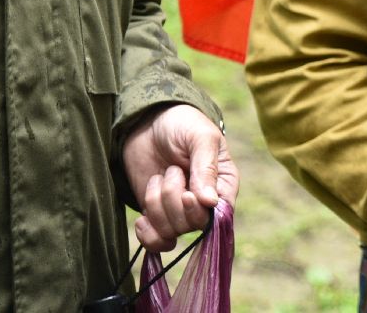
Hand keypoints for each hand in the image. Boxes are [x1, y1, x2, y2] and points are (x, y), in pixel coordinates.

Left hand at [121, 104, 237, 250]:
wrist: (148, 122)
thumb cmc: (182, 124)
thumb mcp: (200, 137)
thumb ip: (206, 167)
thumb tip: (210, 203)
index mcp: (224, 184)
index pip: (221, 214)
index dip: (200, 211)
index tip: (187, 195)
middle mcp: (204, 203)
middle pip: (193, 225)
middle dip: (173, 200)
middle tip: (171, 171)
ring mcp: (179, 211)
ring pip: (171, 231)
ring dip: (156, 205)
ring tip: (158, 178)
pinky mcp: (157, 217)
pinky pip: (157, 243)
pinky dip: (147, 234)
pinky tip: (142, 218)